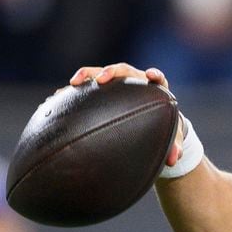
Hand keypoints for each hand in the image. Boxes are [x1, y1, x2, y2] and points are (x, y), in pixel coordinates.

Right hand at [69, 63, 184, 167]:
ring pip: (100, 73)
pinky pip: (85, 87)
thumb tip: (174, 160)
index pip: (157, 78)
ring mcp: (117, 84)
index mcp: (155, 89)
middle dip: (112, 71)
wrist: (149, 124)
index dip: (155, 75)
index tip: (151, 75)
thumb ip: (174, 148)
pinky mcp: (101, 91)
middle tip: (101, 79)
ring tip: (73, 83)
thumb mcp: (170, 138)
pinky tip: (57, 98)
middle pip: (125, 70)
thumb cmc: (162, 128)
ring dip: (87, 75)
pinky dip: (73, 91)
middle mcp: (135, 81)